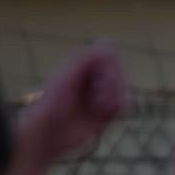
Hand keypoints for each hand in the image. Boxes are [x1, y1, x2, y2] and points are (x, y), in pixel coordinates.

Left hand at [24, 42, 128, 160]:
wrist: (50, 132)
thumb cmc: (54, 101)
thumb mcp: (69, 74)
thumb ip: (88, 58)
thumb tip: (109, 42)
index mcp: (84, 65)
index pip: (110, 55)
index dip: (112, 65)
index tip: (103, 76)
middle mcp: (94, 78)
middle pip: (120, 72)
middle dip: (113, 84)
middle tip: (99, 95)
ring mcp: (100, 96)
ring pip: (124, 89)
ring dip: (115, 98)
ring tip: (98, 107)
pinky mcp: (106, 113)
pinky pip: (124, 106)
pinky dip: (119, 109)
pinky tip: (104, 115)